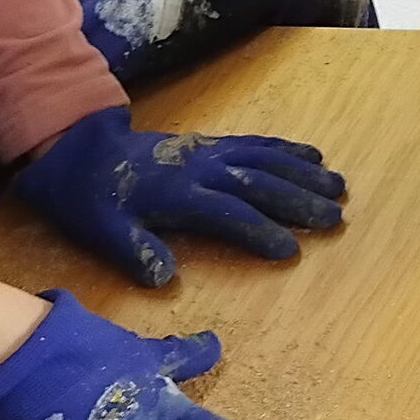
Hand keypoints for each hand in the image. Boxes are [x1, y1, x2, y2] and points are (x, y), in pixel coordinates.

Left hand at [18, 104, 345, 285]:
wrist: (79, 149)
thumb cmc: (90, 199)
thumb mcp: (98, 230)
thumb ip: (132, 250)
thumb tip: (164, 276)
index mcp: (176, 195)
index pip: (228, 213)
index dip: (259, 231)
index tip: (291, 250)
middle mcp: (200, 169)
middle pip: (259, 182)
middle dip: (299, 199)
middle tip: (336, 217)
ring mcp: (208, 152)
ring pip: (265, 160)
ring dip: (303, 172)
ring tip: (339, 187)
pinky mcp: (211, 144)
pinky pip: (256, 143)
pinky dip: (287, 149)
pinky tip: (313, 155)